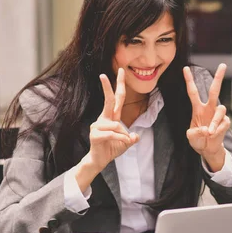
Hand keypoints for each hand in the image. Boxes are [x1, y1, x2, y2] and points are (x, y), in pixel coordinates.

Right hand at [76, 68, 138, 190]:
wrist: (99, 161)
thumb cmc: (111, 149)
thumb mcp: (126, 143)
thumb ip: (131, 138)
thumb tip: (135, 136)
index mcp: (112, 117)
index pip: (117, 98)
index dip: (119, 85)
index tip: (120, 71)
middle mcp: (104, 118)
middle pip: (108, 100)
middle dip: (107, 87)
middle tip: (103, 75)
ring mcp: (98, 125)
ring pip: (116, 125)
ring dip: (123, 136)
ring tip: (122, 143)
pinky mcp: (95, 134)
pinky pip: (113, 134)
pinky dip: (120, 140)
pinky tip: (119, 144)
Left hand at [183, 64, 229, 171]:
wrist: (208, 149)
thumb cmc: (198, 139)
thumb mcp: (191, 136)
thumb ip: (195, 133)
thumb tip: (206, 129)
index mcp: (197, 108)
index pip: (193, 91)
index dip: (189, 80)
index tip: (185, 68)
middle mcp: (209, 108)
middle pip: (214, 90)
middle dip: (218, 77)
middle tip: (223, 65)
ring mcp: (218, 115)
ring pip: (220, 109)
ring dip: (215, 121)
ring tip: (209, 133)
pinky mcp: (225, 122)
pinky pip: (223, 123)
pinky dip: (217, 130)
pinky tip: (213, 135)